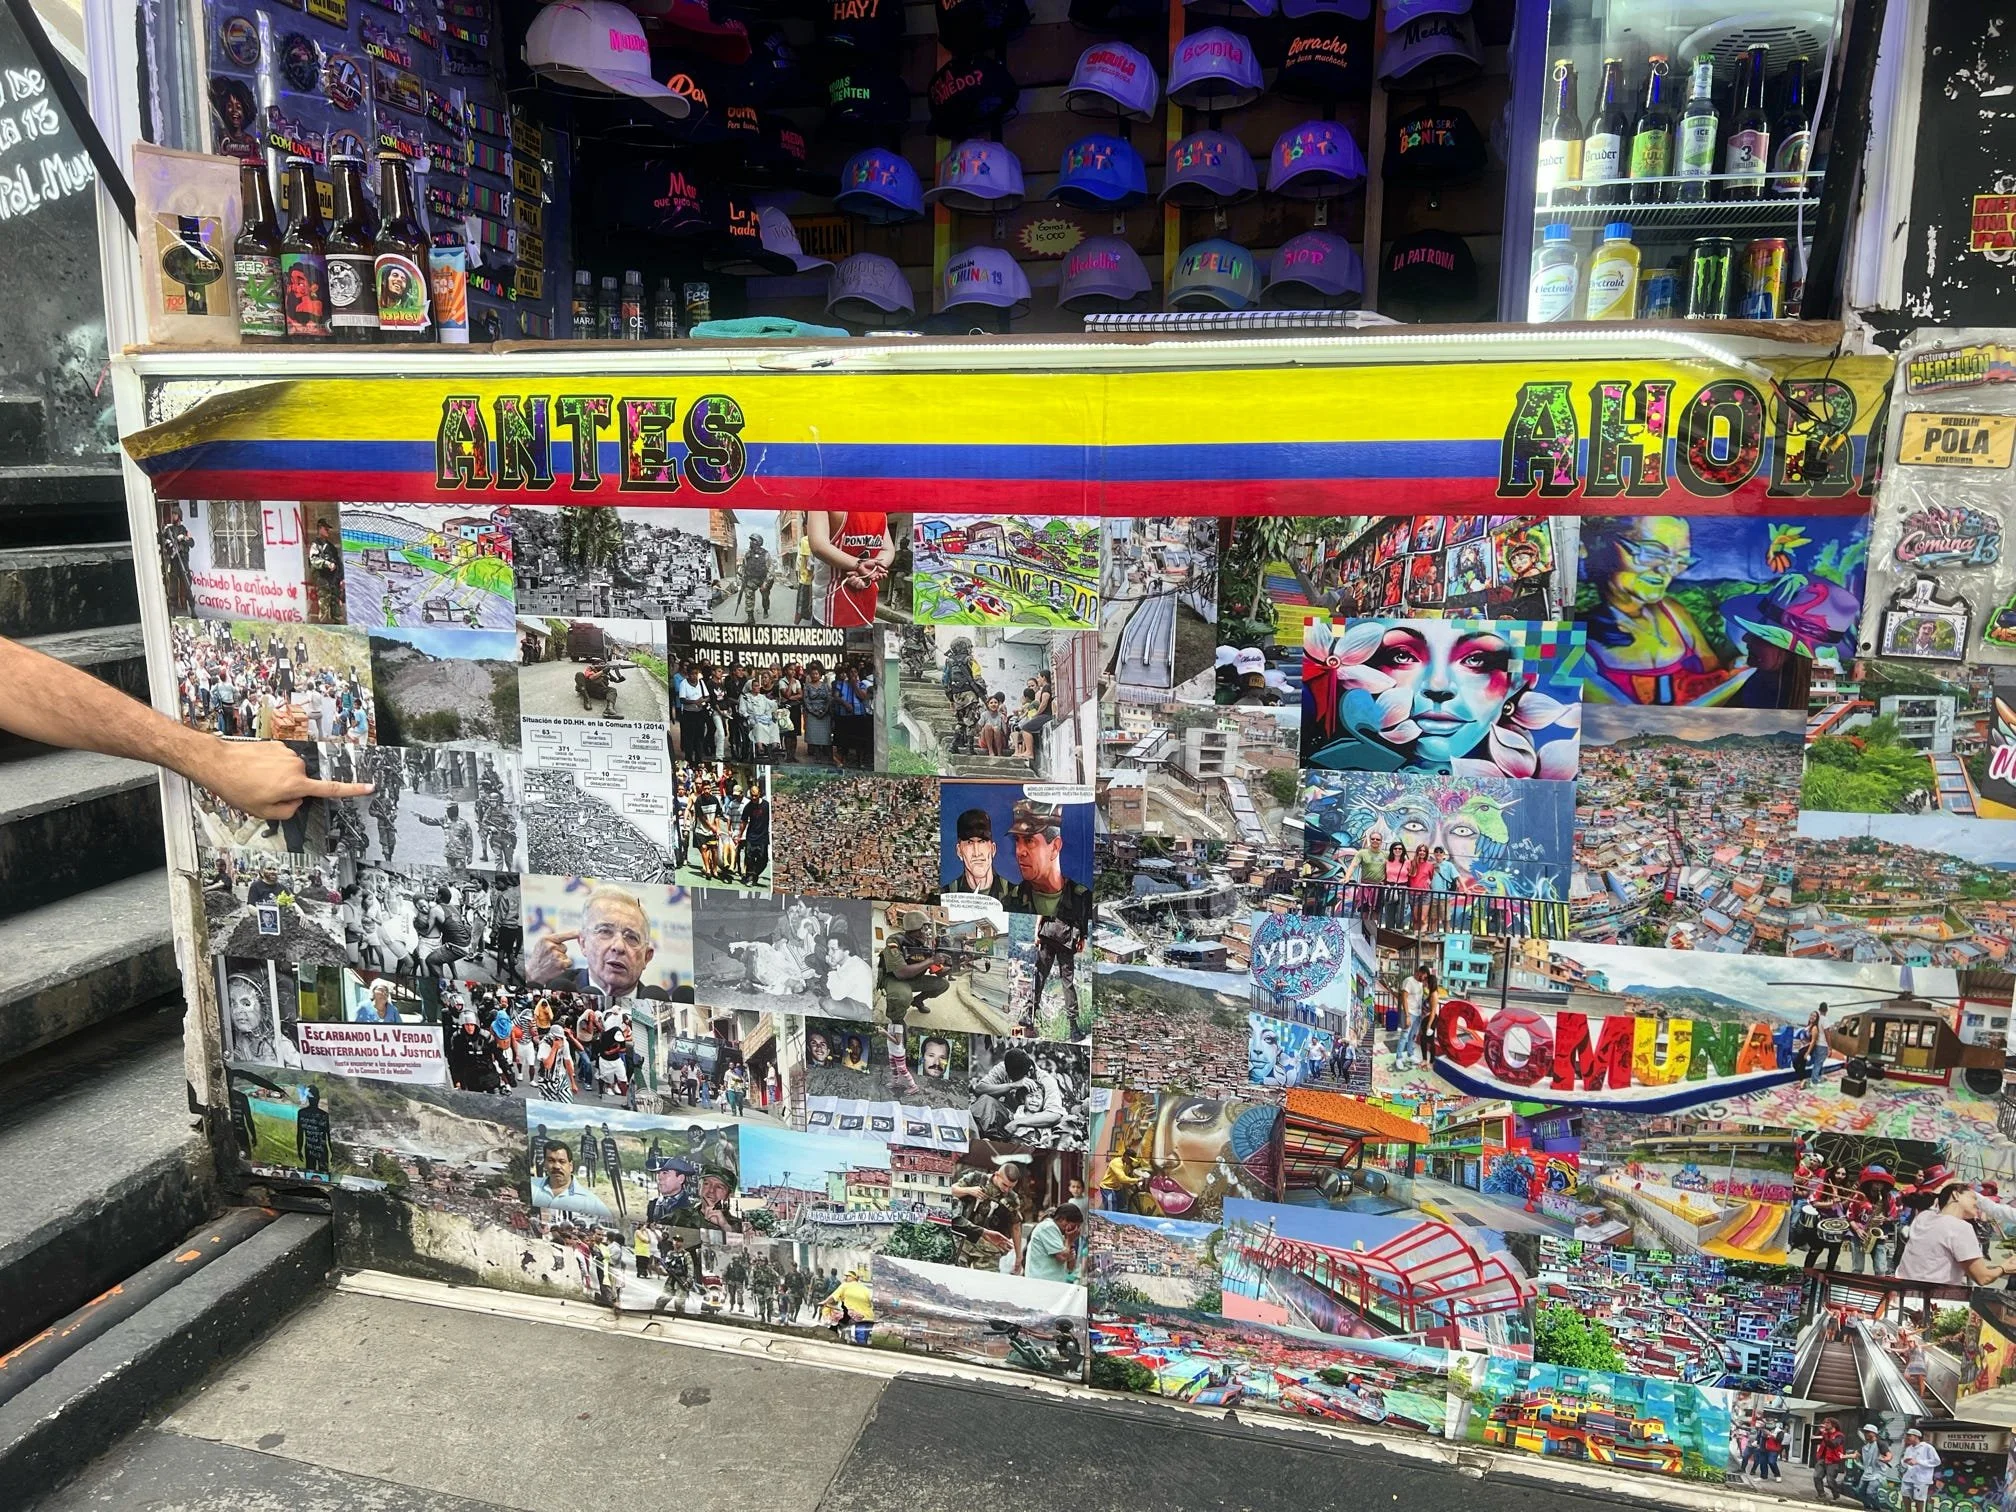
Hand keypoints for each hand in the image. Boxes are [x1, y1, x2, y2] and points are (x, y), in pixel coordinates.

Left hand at [192, 738, 371, 818]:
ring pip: (291, 771)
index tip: (370, 787)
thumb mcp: (263, 811)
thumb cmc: (238, 788)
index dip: (352, 790)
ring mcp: (287, 753)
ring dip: (278, 777)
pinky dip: (271, 766)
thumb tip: (296, 801)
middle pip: (303, 783)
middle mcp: (295, 766)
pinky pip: (281, 760)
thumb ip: (288, 811)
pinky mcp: (277, 745)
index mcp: (296, 784)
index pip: (330, 789)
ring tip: (256, 780)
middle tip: (265, 793)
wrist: (219, 762)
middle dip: (289, 789)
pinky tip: (255, 768)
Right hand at [528, 931, 576, 984]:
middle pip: (564, 947)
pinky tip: (555, 967)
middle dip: (559, 952)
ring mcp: (556, 955)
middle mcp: (551, 946)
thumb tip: (567, 934)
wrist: (534, 972)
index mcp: (545, 939)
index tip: (580, 932)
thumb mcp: (541, 944)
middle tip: (549, 957)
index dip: (572, 933)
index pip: (562, 935)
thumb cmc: (538, 958)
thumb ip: (552, 939)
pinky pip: (569, 962)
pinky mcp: (561, 964)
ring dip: (561, 959)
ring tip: (551, 962)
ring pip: (565, 955)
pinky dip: (564, 965)